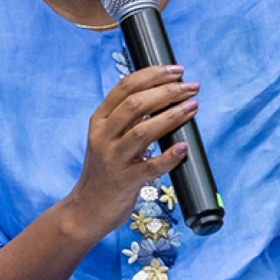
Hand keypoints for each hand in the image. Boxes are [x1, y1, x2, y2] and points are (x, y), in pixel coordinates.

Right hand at [65, 64, 197, 239]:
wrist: (86, 209)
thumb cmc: (105, 171)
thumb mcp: (108, 138)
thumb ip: (127, 118)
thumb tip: (163, 96)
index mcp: (99, 120)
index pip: (125, 87)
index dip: (153, 75)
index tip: (177, 70)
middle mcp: (103, 136)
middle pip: (136, 105)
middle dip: (167, 92)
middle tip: (191, 87)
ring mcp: (113, 159)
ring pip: (143, 131)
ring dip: (172, 116)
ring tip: (193, 107)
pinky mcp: (124, 182)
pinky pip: (150, 167)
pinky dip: (169, 156)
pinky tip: (183, 147)